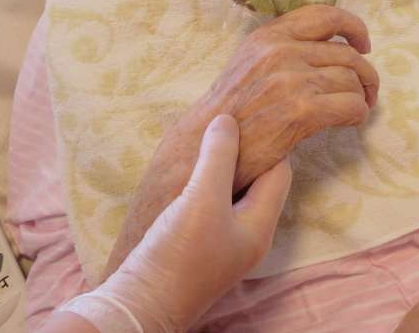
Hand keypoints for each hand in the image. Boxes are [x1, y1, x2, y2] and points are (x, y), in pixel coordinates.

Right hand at [55, 114, 292, 332]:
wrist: (139, 305)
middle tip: (228, 119)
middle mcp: (246, 235)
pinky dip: (203, 180)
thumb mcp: (202, 198)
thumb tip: (229, 120)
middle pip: (257, 180)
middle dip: (245, 150)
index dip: (269, 141)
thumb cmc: (177, 256)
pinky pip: (209, 202)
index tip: (253, 114)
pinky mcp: (196, 244)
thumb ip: (219, 157)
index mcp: (260, 226)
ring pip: (231, 190)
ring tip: (207, 135)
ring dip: (221, 164)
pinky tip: (186, 165)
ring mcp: (222, 241)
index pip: (279, 171)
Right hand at [103, 4, 377, 277]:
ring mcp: (291, 80)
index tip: (363, 44)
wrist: (203, 150)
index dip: (353, 26)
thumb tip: (329, 48)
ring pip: (352, 80)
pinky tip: (351, 121)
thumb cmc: (229, 113)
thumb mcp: (249, 64)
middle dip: (365, 73)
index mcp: (269, 35)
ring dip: (363, 96)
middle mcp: (280, 51)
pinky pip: (350, 105)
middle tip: (368, 91)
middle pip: (347, 53)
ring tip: (357, 109)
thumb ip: (281, 50)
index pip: (325, 14)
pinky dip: (358, 113)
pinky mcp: (300, 112)